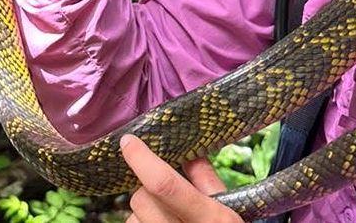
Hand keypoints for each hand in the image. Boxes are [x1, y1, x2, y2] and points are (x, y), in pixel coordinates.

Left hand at [120, 134, 242, 222]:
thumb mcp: (228, 211)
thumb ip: (206, 180)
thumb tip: (189, 150)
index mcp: (211, 218)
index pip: (166, 185)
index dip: (142, 160)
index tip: (127, 141)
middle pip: (141, 199)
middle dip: (147, 190)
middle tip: (163, 195)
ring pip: (132, 220)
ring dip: (143, 215)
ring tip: (166, 219)